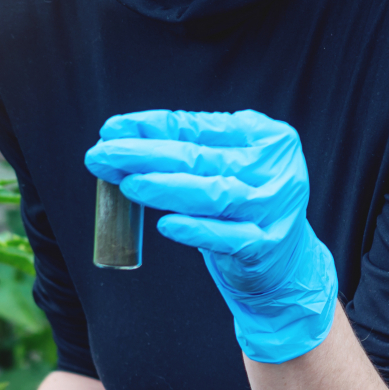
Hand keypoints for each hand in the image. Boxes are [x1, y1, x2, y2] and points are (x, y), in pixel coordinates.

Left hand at [85, 109, 338, 363]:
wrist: (285, 262)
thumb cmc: (242, 204)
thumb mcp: (224, 166)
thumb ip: (184, 147)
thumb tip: (118, 132)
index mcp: (267, 138)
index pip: (200, 127)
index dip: (152, 127)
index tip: (111, 128)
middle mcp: (274, 169)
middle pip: (200, 158)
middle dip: (145, 154)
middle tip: (102, 153)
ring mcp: (273, 209)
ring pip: (214, 195)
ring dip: (166, 187)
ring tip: (127, 183)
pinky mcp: (265, 247)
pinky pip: (227, 239)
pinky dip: (196, 231)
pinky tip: (167, 225)